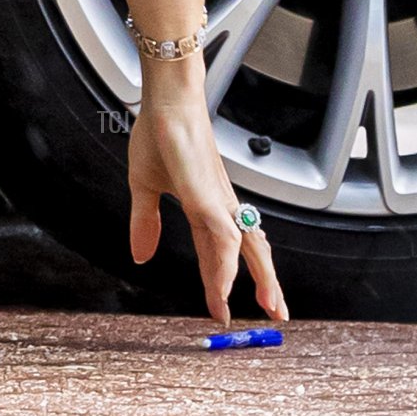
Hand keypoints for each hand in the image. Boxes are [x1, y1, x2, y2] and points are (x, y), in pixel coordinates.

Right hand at [127, 96, 288, 325]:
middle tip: (277, 313)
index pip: (216, 251)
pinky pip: (222, 237)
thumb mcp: (144, 186)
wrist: (166, 102)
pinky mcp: (207, 195)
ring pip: (247, 247)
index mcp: (205, 205)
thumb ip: (145, 222)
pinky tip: (224, 284)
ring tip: (270, 306)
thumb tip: (140, 255)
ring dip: (260, 279)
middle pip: (250, 251)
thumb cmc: (159, 135)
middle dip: (266, 283)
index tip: (221, 307)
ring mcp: (216, 201)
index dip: (219, 280)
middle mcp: (219, 205)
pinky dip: (224, 264)